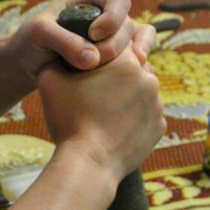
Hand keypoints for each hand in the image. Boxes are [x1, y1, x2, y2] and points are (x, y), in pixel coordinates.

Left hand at [3, 0, 134, 82]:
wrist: (27, 64)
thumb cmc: (31, 41)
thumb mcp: (40, 33)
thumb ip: (64, 41)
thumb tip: (92, 59)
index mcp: (90, 2)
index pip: (117, 1)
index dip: (111, 18)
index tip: (93, 35)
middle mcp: (106, 18)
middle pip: (127, 25)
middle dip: (114, 45)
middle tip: (94, 62)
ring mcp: (112, 40)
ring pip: (137, 42)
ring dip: (132, 57)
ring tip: (123, 71)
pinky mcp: (115, 60)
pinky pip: (138, 59)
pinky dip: (139, 68)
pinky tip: (131, 79)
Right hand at [38, 38, 164, 179]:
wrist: (88, 165)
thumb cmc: (68, 120)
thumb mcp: (50, 79)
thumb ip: (58, 57)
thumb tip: (61, 51)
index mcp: (126, 61)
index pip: (116, 44)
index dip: (100, 54)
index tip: (88, 68)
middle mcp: (148, 79)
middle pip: (131, 67)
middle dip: (115, 75)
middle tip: (93, 91)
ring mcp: (157, 105)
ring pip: (140, 91)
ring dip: (125, 96)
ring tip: (102, 111)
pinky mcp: (159, 127)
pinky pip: (145, 114)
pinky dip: (132, 117)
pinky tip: (113, 126)